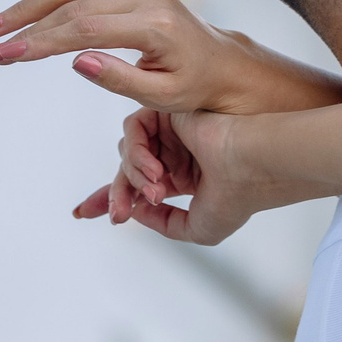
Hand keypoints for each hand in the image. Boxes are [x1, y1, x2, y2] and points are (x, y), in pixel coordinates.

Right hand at [0, 0, 341, 113]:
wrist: (221, 65)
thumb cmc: (193, 87)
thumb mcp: (162, 96)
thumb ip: (120, 79)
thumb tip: (75, 60)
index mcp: (155, 24)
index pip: (83, 30)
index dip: (39, 43)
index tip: (2, 56)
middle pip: (71, 5)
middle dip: (25, 26)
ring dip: (31, 3)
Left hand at [73, 109, 308, 246]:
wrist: (256, 162)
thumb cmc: (240, 196)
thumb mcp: (202, 229)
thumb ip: (167, 226)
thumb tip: (139, 211)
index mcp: (187, 178)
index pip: (142, 187)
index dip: (116, 198)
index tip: (85, 213)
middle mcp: (177, 155)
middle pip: (128, 171)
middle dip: (116, 194)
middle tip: (114, 215)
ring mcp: (172, 134)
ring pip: (129, 154)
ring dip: (134, 179)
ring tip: (155, 192)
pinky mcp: (168, 112)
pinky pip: (135, 132)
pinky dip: (139, 154)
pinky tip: (156, 170)